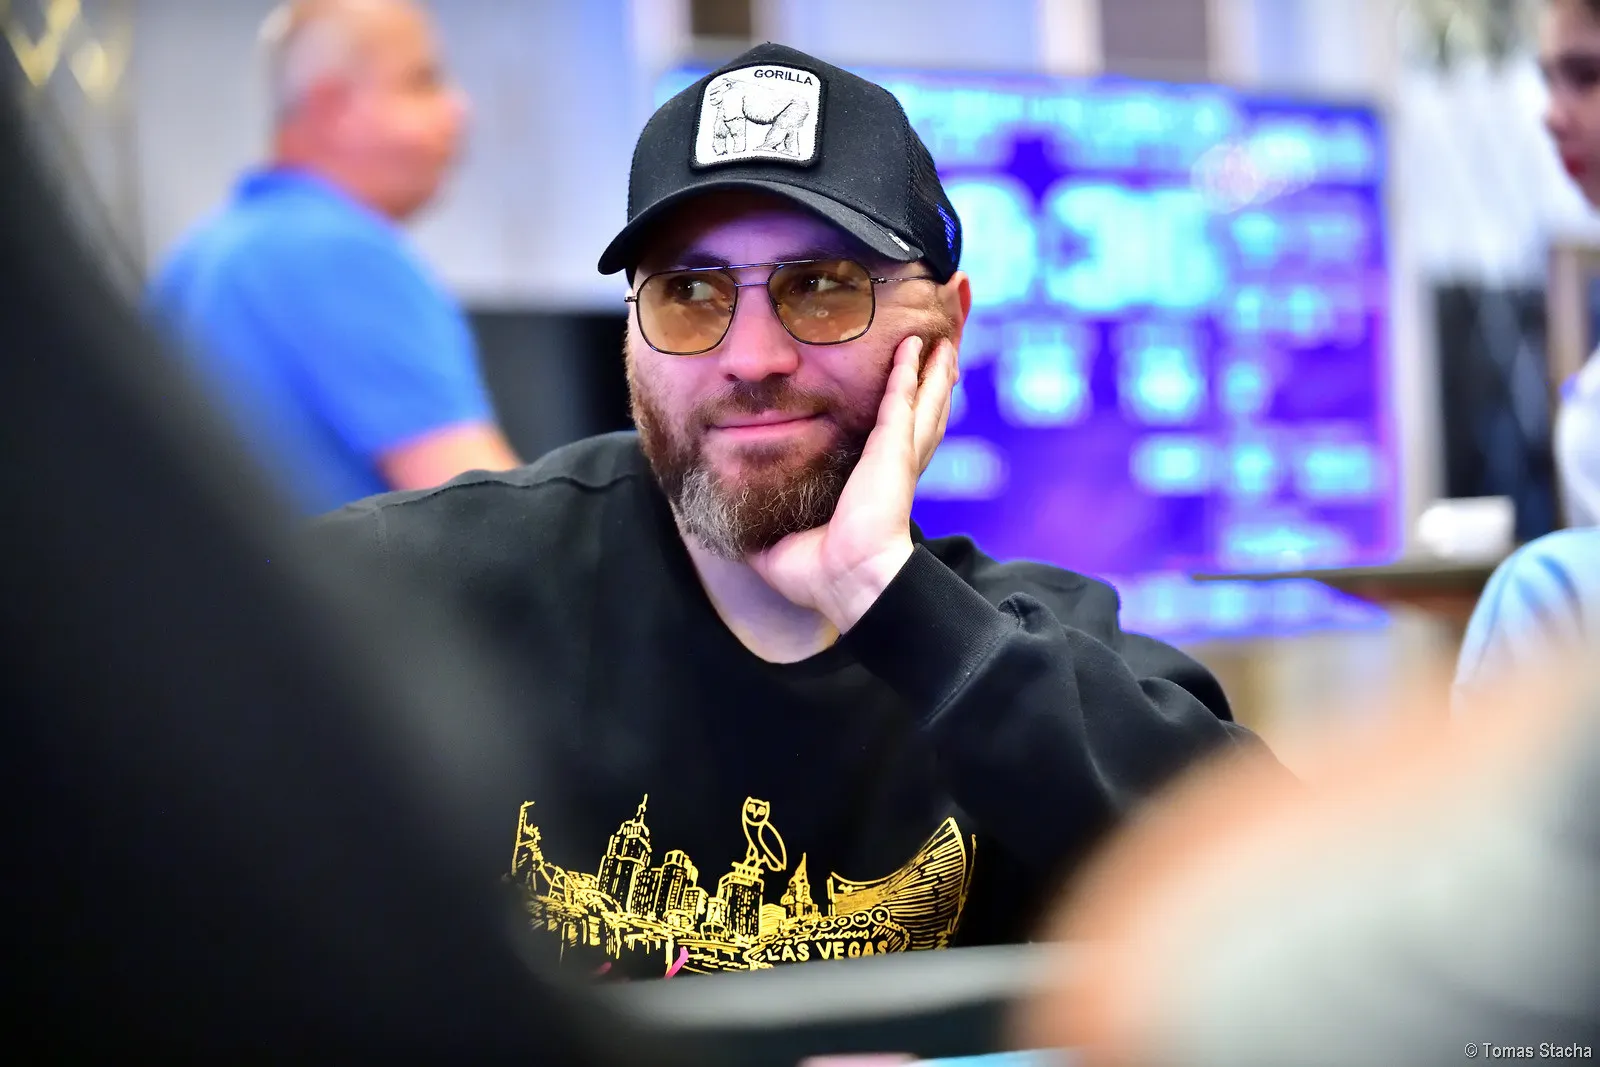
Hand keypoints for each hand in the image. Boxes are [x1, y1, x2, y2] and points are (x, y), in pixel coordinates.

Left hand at [746, 334, 958, 630]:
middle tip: (942, 354)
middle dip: (933, 384)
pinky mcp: (894, 448)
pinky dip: (908, 369)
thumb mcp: (781, 546)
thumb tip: (738, 530)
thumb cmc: (819, 575)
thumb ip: (764, 529)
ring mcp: (898, 455)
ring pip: (924, 402)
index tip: (909, 395)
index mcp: (872, 488)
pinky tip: (913, 345)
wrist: (846, 582)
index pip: (894, 443)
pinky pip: (902, 397)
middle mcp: (893, 468)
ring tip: (943, 343)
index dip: (906, 419)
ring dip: (933, 371)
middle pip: (922, 415)